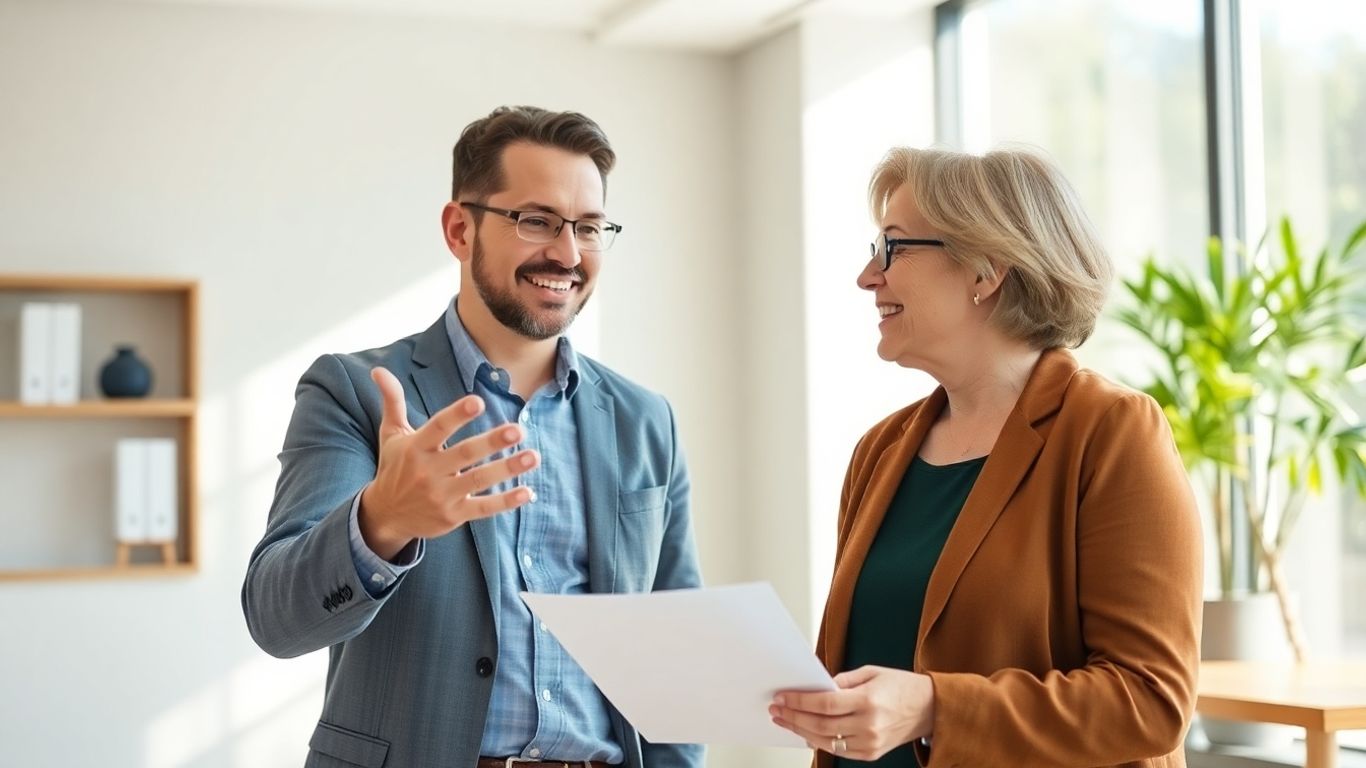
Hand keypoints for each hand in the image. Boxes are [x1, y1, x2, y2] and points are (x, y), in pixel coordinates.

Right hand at [358, 366, 539, 558]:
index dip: (457, 415)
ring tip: (533, 456)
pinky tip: (527, 491)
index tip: (478, 401)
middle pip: (465, 454)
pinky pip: (483, 508)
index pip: (438, 427)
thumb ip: (393, 401)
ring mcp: (441, 495)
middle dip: (492, 442)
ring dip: (508, 469)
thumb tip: (378, 370)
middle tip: (517, 430)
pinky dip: (506, 502)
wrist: (385, 515)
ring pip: (479, 480)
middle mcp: (428, 471)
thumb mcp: (391, 434)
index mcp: (416, 447)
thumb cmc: (394, 467)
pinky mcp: (452, 515)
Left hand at [770, 666, 934, 760]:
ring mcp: (870, 743)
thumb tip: (815, 686)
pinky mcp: (871, 754)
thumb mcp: (871, 672)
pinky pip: (839, 750)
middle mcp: (869, 725)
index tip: (782, 697)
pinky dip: (819, 741)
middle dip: (793, 717)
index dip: (799, 702)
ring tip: (785, 720)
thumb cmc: (901, 686)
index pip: (824, 704)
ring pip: (825, 741)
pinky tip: (806, 732)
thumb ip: (841, 680)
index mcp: (868, 701)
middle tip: (776, 709)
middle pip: (820, 724)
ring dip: (800, 731)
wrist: (929, 708)